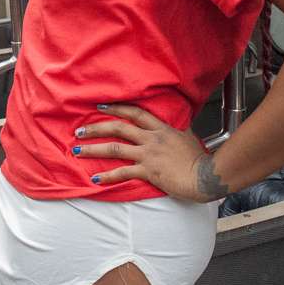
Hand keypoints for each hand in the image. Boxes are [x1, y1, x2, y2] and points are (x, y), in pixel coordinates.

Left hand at [74, 105, 216, 201]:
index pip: (134, 113)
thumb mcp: (187, 136)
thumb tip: (174, 124)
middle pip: (118, 128)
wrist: (205, 176)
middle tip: (79, 130)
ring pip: (114, 148)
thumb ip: (175, 129)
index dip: (116, 108)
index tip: (100, 107)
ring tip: (77, 150)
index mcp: (161, 128)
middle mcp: (151, 139)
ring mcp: (148, 154)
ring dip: (93, 149)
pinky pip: (122, 172)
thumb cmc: (198, 159)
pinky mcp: (148, 171)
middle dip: (96, 128)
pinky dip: (107, 175)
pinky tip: (95, 177)